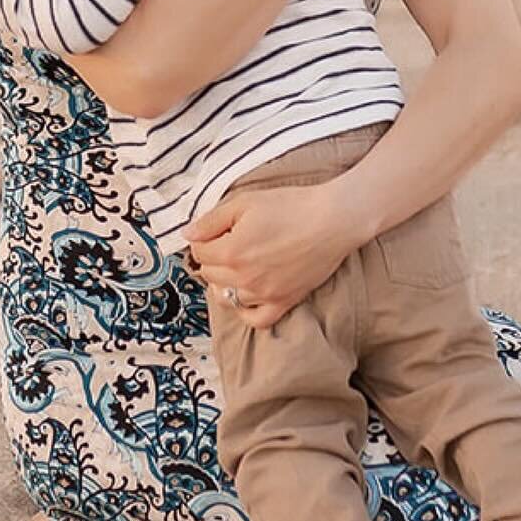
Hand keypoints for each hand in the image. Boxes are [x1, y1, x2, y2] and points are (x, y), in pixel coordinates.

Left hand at [184, 179, 369, 328]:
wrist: (332, 220)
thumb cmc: (292, 206)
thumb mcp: (244, 201)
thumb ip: (211, 220)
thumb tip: (187, 234)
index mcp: (230, 251)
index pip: (198, 252)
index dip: (203, 238)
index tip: (214, 230)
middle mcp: (243, 278)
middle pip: (209, 275)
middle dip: (212, 258)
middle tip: (227, 242)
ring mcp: (263, 294)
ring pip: (226, 298)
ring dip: (223, 282)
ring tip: (235, 265)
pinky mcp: (283, 302)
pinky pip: (255, 319)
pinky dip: (245, 310)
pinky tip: (247, 293)